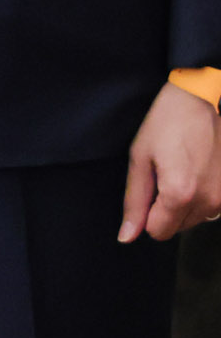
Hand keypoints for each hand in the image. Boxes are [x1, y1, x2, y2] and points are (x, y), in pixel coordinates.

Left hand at [120, 82, 220, 240]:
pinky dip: (199, 197)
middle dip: (164, 209)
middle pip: (176, 228)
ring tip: (179, 171)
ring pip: (194, 220)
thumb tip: (126, 236)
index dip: (146, 215)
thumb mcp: (139, 159)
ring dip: (182, 204)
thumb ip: (134, 201)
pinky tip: (194, 173)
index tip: (148, 189)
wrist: (198, 101)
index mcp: (179, 195)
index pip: (157, 232)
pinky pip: (211, 209)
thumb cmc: (166, 125)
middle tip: (163, 175)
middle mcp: (208, 202)